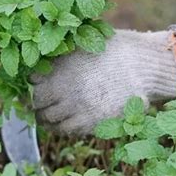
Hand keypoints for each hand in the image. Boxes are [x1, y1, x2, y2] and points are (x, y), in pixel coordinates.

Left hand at [32, 30, 175, 134]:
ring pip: (50, 121)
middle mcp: (64, 91)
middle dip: (39, 102)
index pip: (33, 81)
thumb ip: (63, 56)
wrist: (143, 66)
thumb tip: (47, 61)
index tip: (39, 83)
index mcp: (60, 70)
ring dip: (47, 119)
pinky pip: (69, 131)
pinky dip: (64, 128)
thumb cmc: (117, 49)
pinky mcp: (91, 123)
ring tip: (50, 117)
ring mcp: (77, 109)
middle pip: (38, 103)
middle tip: (42, 103)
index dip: (35, 82)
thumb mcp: (85, 44)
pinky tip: (67, 123)